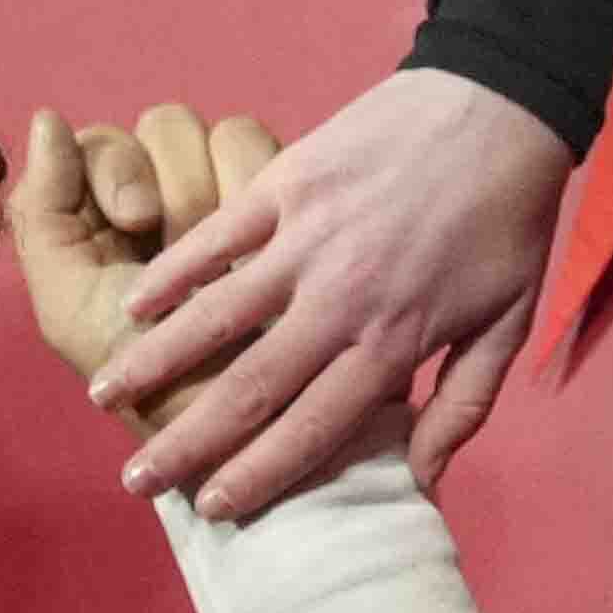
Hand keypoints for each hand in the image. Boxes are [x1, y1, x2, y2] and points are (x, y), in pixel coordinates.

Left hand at [9, 101, 279, 399]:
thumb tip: (46, 117)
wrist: (257, 439)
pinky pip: (282, 160)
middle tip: (192, 248)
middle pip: (168, 125)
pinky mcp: (295, 214)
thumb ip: (42, 217)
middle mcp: (168, 198)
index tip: (137, 220)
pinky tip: (275, 253)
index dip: (118, 167)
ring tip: (244, 266)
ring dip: (230, 191)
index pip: (106, 141)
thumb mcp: (74, 314)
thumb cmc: (156, 388)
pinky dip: (274, 198)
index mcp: (107, 217)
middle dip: (176, 187)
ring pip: (230, 134)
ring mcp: (235, 202)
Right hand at [88, 68, 568, 516]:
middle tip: (136, 482)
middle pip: (250, 388)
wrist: (504, 102)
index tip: (212, 509)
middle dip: (186, 442)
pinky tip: (130, 305)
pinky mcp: (289, 181)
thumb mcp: (508, 325)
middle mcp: (341, 300)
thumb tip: (421, 481)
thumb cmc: (509, 221)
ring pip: (215, 316)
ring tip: (103, 397)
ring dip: (153, 362)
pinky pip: (216, 235)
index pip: (311, 429)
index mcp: (393, 343)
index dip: (258, 475)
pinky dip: (171, 271)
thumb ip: (462, 407)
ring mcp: (308, 238)